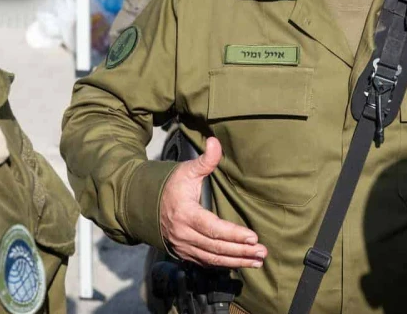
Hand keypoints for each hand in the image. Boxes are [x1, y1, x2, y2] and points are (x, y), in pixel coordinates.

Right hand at [159, 137, 267, 268]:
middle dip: (241, 252)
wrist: (144, 204)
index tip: (253, 237)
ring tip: (257, 261)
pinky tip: (240, 263)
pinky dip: (224, 264)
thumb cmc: (170, 186)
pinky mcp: (184, 253)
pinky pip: (206, 262)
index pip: (213, 228)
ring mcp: (183, 246)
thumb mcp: (186, 170)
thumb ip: (205, 160)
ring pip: (212, 259)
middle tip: (262, 252)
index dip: (234, 234)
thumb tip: (215, 141)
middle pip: (216, 247)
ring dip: (236, 262)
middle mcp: (183, 234)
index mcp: (185, 213)